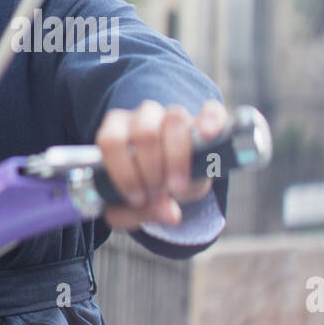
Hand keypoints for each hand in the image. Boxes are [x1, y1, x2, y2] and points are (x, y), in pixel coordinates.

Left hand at [94, 99, 227, 230]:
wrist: (173, 185)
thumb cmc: (145, 190)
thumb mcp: (135, 208)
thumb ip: (140, 213)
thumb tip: (169, 214)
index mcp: (116, 133)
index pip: (112, 140)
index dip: (125, 172)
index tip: (137, 198)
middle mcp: (143, 118)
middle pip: (144, 132)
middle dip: (152, 171)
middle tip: (158, 196)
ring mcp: (175, 115)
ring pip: (174, 120)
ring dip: (177, 158)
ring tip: (179, 187)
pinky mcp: (206, 118)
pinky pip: (211, 110)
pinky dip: (211, 121)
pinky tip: (209, 135)